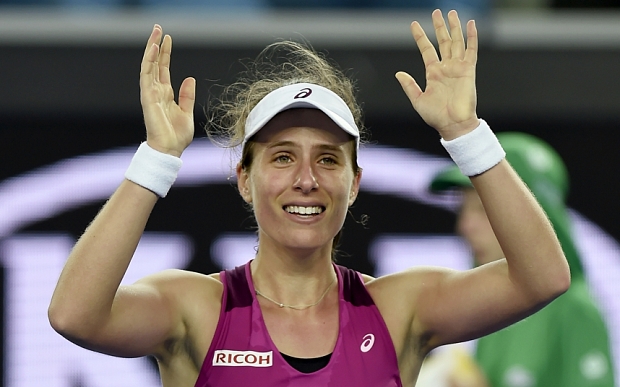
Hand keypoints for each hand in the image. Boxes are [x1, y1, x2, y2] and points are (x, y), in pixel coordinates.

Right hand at [140, 25, 195, 156]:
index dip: (164, 53)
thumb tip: (190, 78)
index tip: (167, 38)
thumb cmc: (177, 135)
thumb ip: (187, 95)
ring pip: (148, 66)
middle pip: (154, 63)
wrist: (170, 150)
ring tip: (155, 33)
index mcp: (165, 94)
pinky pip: (146, 75)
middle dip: (156, 45)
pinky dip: (149, 61)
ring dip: (151, 49)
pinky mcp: (147, 97)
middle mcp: (156, 91)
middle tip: (158, 28)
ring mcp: (150, 93)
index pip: (163, 69)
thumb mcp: (187, 112)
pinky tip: (153, 49)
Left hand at [396, 10, 478, 139]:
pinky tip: (470, 25)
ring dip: (454, 27)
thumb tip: (398, 73)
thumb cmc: (436, 116)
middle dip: (439, 27)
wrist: (453, 125)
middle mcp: (446, 68)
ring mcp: (457, 67)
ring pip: (456, 42)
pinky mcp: (468, 70)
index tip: (414, 25)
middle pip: (442, 42)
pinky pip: (471, 50)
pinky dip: (471, 37)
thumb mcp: (418, 100)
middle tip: (436, 12)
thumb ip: (409, 86)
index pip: (426, 50)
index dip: (420, 37)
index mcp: (433, 73)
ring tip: (451, 13)